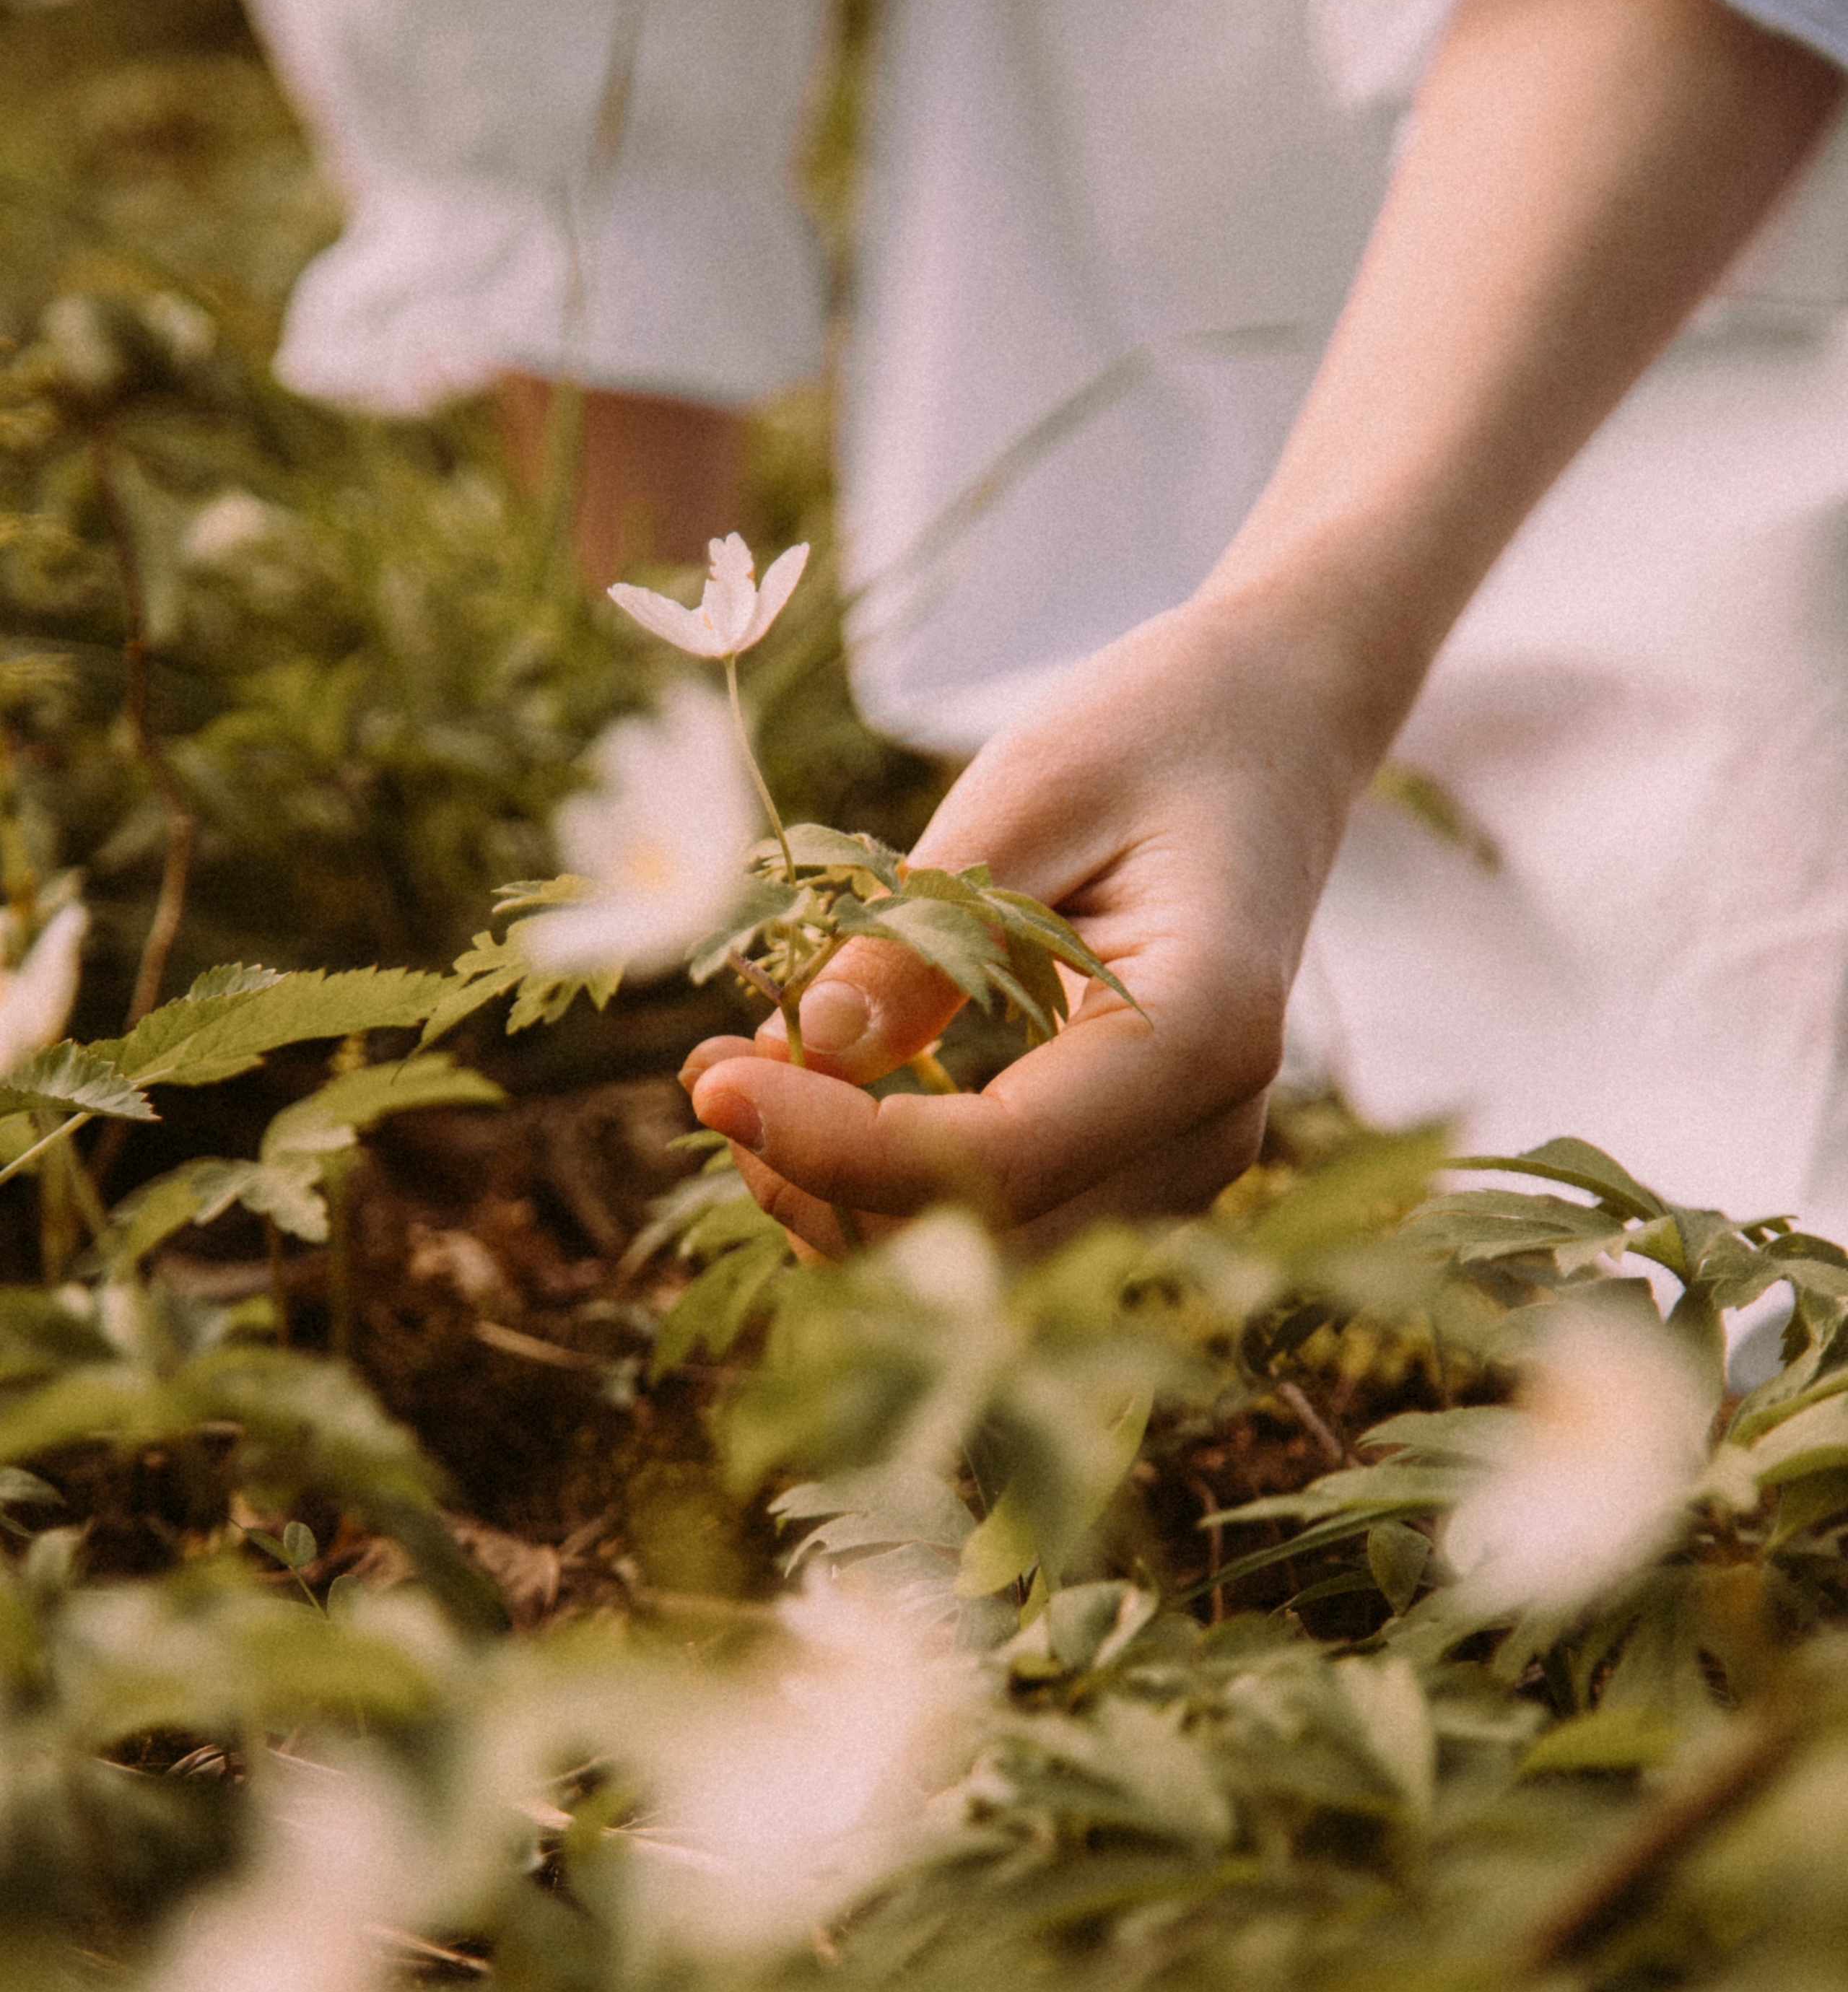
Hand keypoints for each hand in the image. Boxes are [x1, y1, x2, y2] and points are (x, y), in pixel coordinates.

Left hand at [680, 587, 1387, 1255]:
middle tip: (711, 1070)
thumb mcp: (1031, 790)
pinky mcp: (1136, 1168)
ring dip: (843, 1196)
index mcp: (1204, 1031)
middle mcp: (1210, 1131)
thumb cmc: (1156, 732)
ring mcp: (1180, 1167)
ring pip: (983, 1261)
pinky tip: (814, 1089)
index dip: (838, 1150)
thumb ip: (927, 931)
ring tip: (748, 1068)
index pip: (1002, 1160)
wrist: (1273, 730)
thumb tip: (809, 1054)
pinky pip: (997, 1220)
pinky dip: (888, 1181)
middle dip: (825, 1187)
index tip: (711, 1086)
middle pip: (987, 1245)